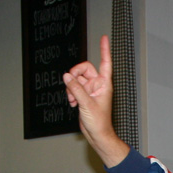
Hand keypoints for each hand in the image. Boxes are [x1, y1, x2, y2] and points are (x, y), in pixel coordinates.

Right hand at [63, 35, 128, 164]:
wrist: (97, 134)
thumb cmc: (99, 121)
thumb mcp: (86, 104)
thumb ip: (76, 89)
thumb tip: (67, 76)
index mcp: (104, 84)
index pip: (105, 62)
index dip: (104, 50)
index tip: (103, 37)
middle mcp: (97, 85)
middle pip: (84, 69)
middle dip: (75, 75)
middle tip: (70, 84)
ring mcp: (90, 90)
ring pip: (76, 79)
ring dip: (71, 87)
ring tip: (72, 100)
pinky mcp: (84, 96)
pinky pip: (73, 88)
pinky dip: (70, 93)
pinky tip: (72, 103)